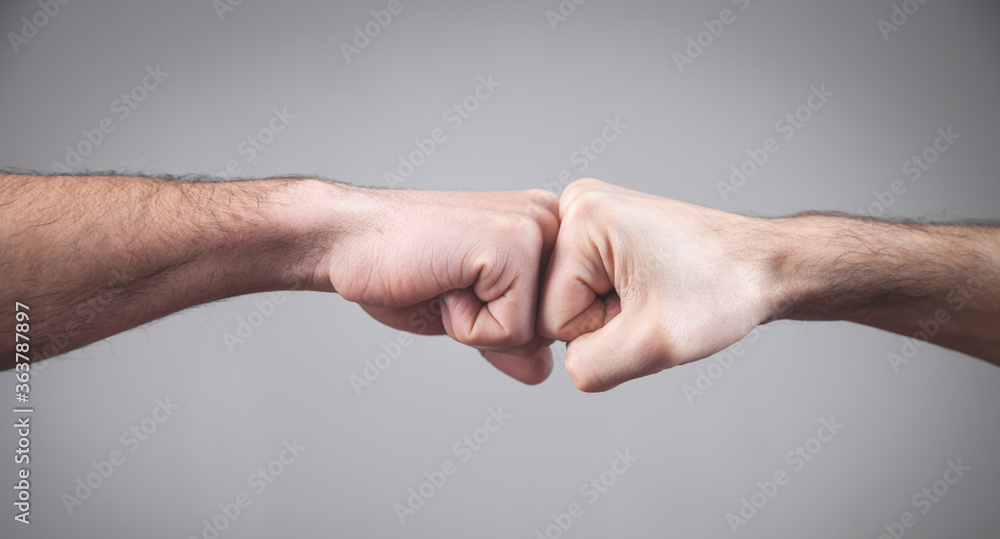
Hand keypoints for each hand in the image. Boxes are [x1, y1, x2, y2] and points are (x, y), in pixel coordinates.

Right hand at [319, 184, 559, 384]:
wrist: (348, 240)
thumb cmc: (400, 268)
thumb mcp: (464, 312)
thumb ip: (509, 338)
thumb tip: (543, 371)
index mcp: (544, 229)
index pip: (560, 319)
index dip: (506, 326)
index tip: (462, 288)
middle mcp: (551, 220)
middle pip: (555, 328)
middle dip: (496, 329)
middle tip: (451, 286)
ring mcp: (535, 228)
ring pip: (538, 333)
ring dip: (479, 328)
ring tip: (447, 283)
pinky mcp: (515, 245)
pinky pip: (513, 331)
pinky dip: (467, 326)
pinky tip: (443, 283)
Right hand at [539, 179, 778, 390]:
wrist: (764, 265)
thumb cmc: (723, 290)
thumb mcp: (653, 345)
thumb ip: (589, 367)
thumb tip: (562, 364)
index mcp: (581, 218)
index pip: (549, 316)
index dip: (600, 331)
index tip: (647, 308)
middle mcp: (575, 204)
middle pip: (553, 303)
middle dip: (602, 320)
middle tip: (652, 303)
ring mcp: (587, 212)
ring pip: (568, 299)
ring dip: (610, 312)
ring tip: (654, 294)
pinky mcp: (599, 226)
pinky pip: (582, 286)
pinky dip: (615, 300)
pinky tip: (650, 286)